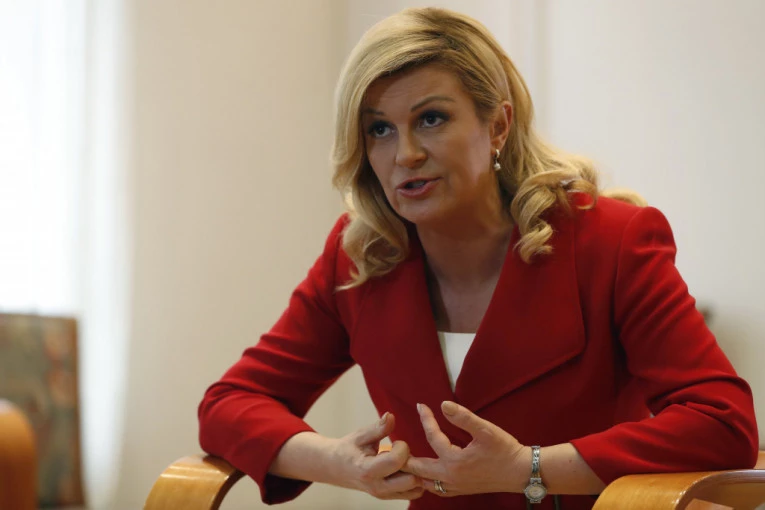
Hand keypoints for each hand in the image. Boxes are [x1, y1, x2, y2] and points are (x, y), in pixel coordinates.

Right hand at [330, 412, 423, 500]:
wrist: (336, 468)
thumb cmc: (348, 449)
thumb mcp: (361, 435)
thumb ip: (378, 428)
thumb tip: (391, 416)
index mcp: (368, 470)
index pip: (396, 461)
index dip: (402, 447)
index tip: (396, 442)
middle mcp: (378, 487)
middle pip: (411, 479)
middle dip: (412, 462)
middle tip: (402, 453)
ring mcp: (384, 495)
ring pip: (415, 488)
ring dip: (415, 473)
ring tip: (403, 461)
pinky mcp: (390, 497)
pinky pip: (413, 493)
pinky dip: (415, 480)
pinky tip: (404, 468)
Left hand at [402, 401, 527, 496]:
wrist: (521, 472)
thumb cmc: (505, 450)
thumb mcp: (485, 430)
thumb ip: (463, 417)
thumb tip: (443, 405)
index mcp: (454, 462)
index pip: (432, 438)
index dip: (426, 419)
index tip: (420, 405)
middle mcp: (450, 478)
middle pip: (417, 468)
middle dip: (405, 454)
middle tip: (395, 441)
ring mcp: (454, 486)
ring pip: (424, 482)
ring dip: (413, 470)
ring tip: (404, 457)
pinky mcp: (460, 490)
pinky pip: (435, 489)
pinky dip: (425, 481)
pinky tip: (425, 473)